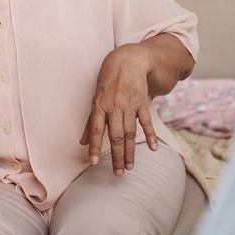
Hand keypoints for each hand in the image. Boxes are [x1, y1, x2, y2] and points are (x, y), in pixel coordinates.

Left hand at [80, 44, 159, 175]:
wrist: (128, 61)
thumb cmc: (108, 82)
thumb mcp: (95, 99)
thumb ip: (90, 122)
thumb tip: (82, 142)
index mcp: (100, 106)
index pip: (97, 129)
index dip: (95, 146)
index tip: (94, 162)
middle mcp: (114, 106)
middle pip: (116, 135)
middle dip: (117, 155)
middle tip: (118, 173)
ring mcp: (129, 105)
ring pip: (130, 132)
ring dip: (130, 151)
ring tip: (129, 167)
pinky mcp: (142, 102)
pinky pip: (146, 121)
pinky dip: (149, 135)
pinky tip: (152, 148)